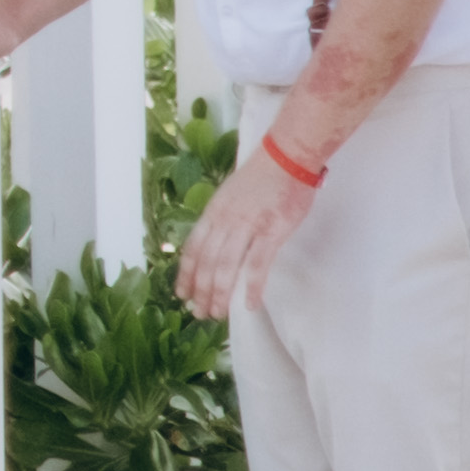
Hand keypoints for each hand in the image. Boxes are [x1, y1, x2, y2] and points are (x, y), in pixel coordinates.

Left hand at [179, 131, 322, 320]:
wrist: (287, 157)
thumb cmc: (262, 176)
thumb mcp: (229, 194)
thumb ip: (220, 218)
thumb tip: (213, 242)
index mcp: (213, 212)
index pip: (193, 249)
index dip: (186, 274)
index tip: (182, 293)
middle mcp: (225, 221)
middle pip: (207, 262)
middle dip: (201, 290)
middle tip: (199, 313)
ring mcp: (248, 227)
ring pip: (227, 267)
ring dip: (220, 293)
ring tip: (218, 313)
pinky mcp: (272, 232)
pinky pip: (258, 265)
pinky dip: (253, 287)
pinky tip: (250, 304)